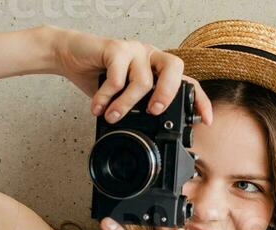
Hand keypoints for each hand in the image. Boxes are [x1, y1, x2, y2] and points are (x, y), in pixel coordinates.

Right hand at [48, 27, 212, 124]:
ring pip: (142, 81)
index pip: (186, 82)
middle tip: (154, 112)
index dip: (199, 101)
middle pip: (174, 69)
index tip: (206, 121)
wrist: (69, 56)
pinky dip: (106, 97)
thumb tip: (151, 134)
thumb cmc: (99, 77)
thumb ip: (139, 109)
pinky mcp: (116, 47)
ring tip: (113, 117)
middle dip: (168, 94)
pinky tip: (98, 106)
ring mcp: (135, 49)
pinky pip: (117, 78)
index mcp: (158, 70)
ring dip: (126, 106)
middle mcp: (151, 57)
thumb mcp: (123, 98)